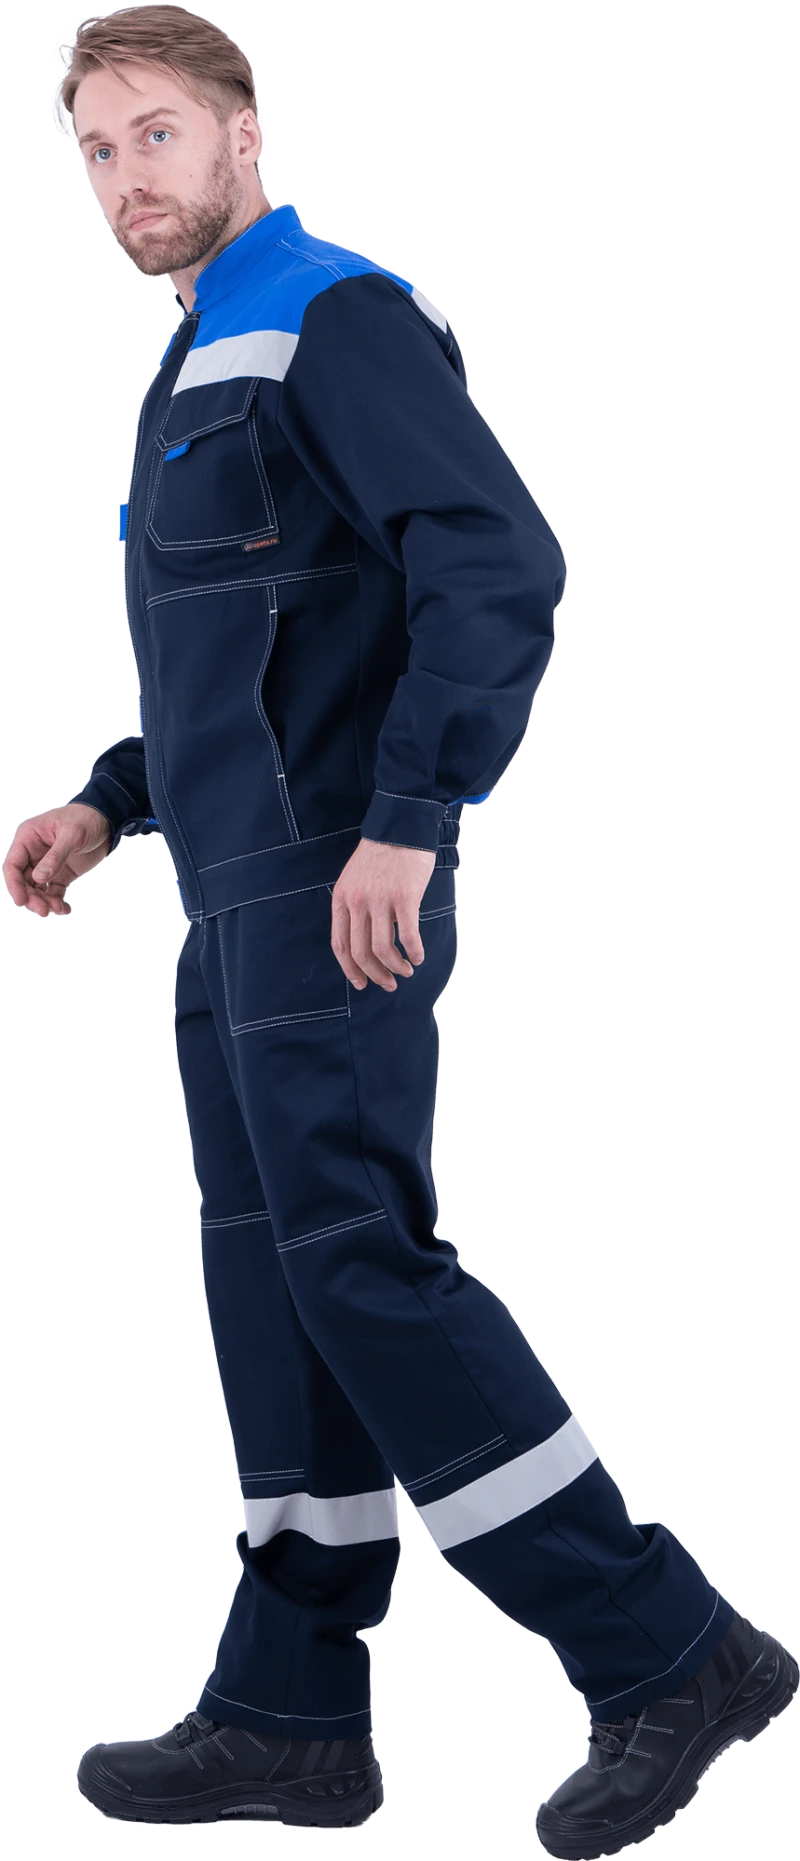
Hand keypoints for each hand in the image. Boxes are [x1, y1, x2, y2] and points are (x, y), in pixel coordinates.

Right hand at [3, 804, 111, 917]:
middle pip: (23, 881)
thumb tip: (39, 878)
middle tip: (44, 911)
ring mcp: (47, 865)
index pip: (13, 865)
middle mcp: (33, 853)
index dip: (14, 885)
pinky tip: (65, 910)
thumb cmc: (86, 819)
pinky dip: (57, 902)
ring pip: (37, 890)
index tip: (22, 901)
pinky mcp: (60, 874)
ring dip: (44, 902)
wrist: (107, 820)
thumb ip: (56, 856)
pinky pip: (53, 892)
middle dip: (31, 898)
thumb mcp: (72, 834)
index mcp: (28, 838)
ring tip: (58, 909)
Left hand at [330, 838, 436, 991]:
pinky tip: (418, 957)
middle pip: (361, 952)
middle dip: (375, 974)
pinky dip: (414, 952)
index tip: (361, 983)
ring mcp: (380, 900)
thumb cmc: (380, 855)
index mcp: (342, 899)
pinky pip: (408, 935)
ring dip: (395, 966)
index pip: (340, 945)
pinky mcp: (404, 897)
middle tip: (388, 984)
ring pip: (382, 948)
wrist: (399, 827)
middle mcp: (358, 902)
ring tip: (405, 970)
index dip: (350, 970)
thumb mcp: (353, 880)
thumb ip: (354, 907)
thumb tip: (363, 940)